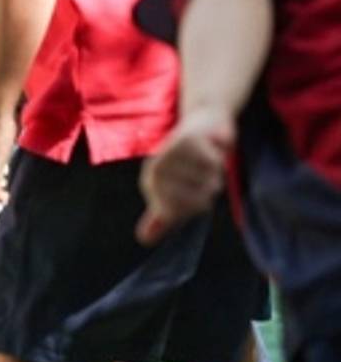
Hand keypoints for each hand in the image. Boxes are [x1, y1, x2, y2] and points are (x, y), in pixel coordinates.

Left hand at [137, 109, 232, 244]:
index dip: (192, 209)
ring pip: (209, 181)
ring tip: (208, 161)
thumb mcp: (175, 190)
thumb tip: (143, 239)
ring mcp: (171, 153)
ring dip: (216, 174)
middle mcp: (157, 167)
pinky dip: (219, 157)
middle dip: (209, 192)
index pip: (174, 212)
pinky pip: (213, 162)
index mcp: (152, 182)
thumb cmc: (189, 162)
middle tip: (205, 176)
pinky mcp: (188, 138)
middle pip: (198, 200)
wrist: (203, 122)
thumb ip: (161, 216)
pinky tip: (213, 147)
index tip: (197, 196)